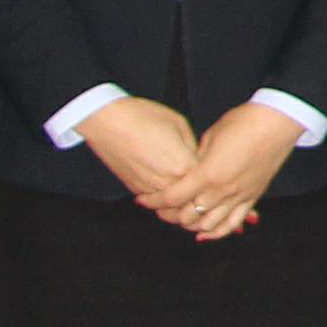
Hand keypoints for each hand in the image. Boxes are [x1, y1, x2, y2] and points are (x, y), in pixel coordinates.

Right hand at [75, 97, 202, 211]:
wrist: (107, 121)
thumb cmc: (143, 117)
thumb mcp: (179, 124)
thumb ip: (193, 147)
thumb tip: (198, 159)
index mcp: (183, 166)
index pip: (207, 182)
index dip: (214, 178)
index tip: (219, 174)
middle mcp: (167, 183)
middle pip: (191, 201)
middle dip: (201, 198)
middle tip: (209, 194)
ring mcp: (150, 189)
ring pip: (173, 209)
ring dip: (183, 206)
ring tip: (192, 199)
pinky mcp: (136, 190)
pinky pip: (156, 203)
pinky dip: (165, 203)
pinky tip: (171, 194)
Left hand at [157, 103, 300, 239]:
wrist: (276, 122)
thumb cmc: (244, 122)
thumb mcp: (210, 138)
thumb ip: (196, 160)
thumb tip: (188, 172)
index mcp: (207, 174)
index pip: (172, 197)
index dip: (153, 201)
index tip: (142, 199)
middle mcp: (222, 190)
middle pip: (187, 216)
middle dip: (169, 215)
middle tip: (160, 209)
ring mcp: (238, 196)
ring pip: (208, 225)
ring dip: (190, 225)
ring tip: (181, 218)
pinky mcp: (252, 197)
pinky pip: (233, 224)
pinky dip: (217, 232)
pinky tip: (204, 233)